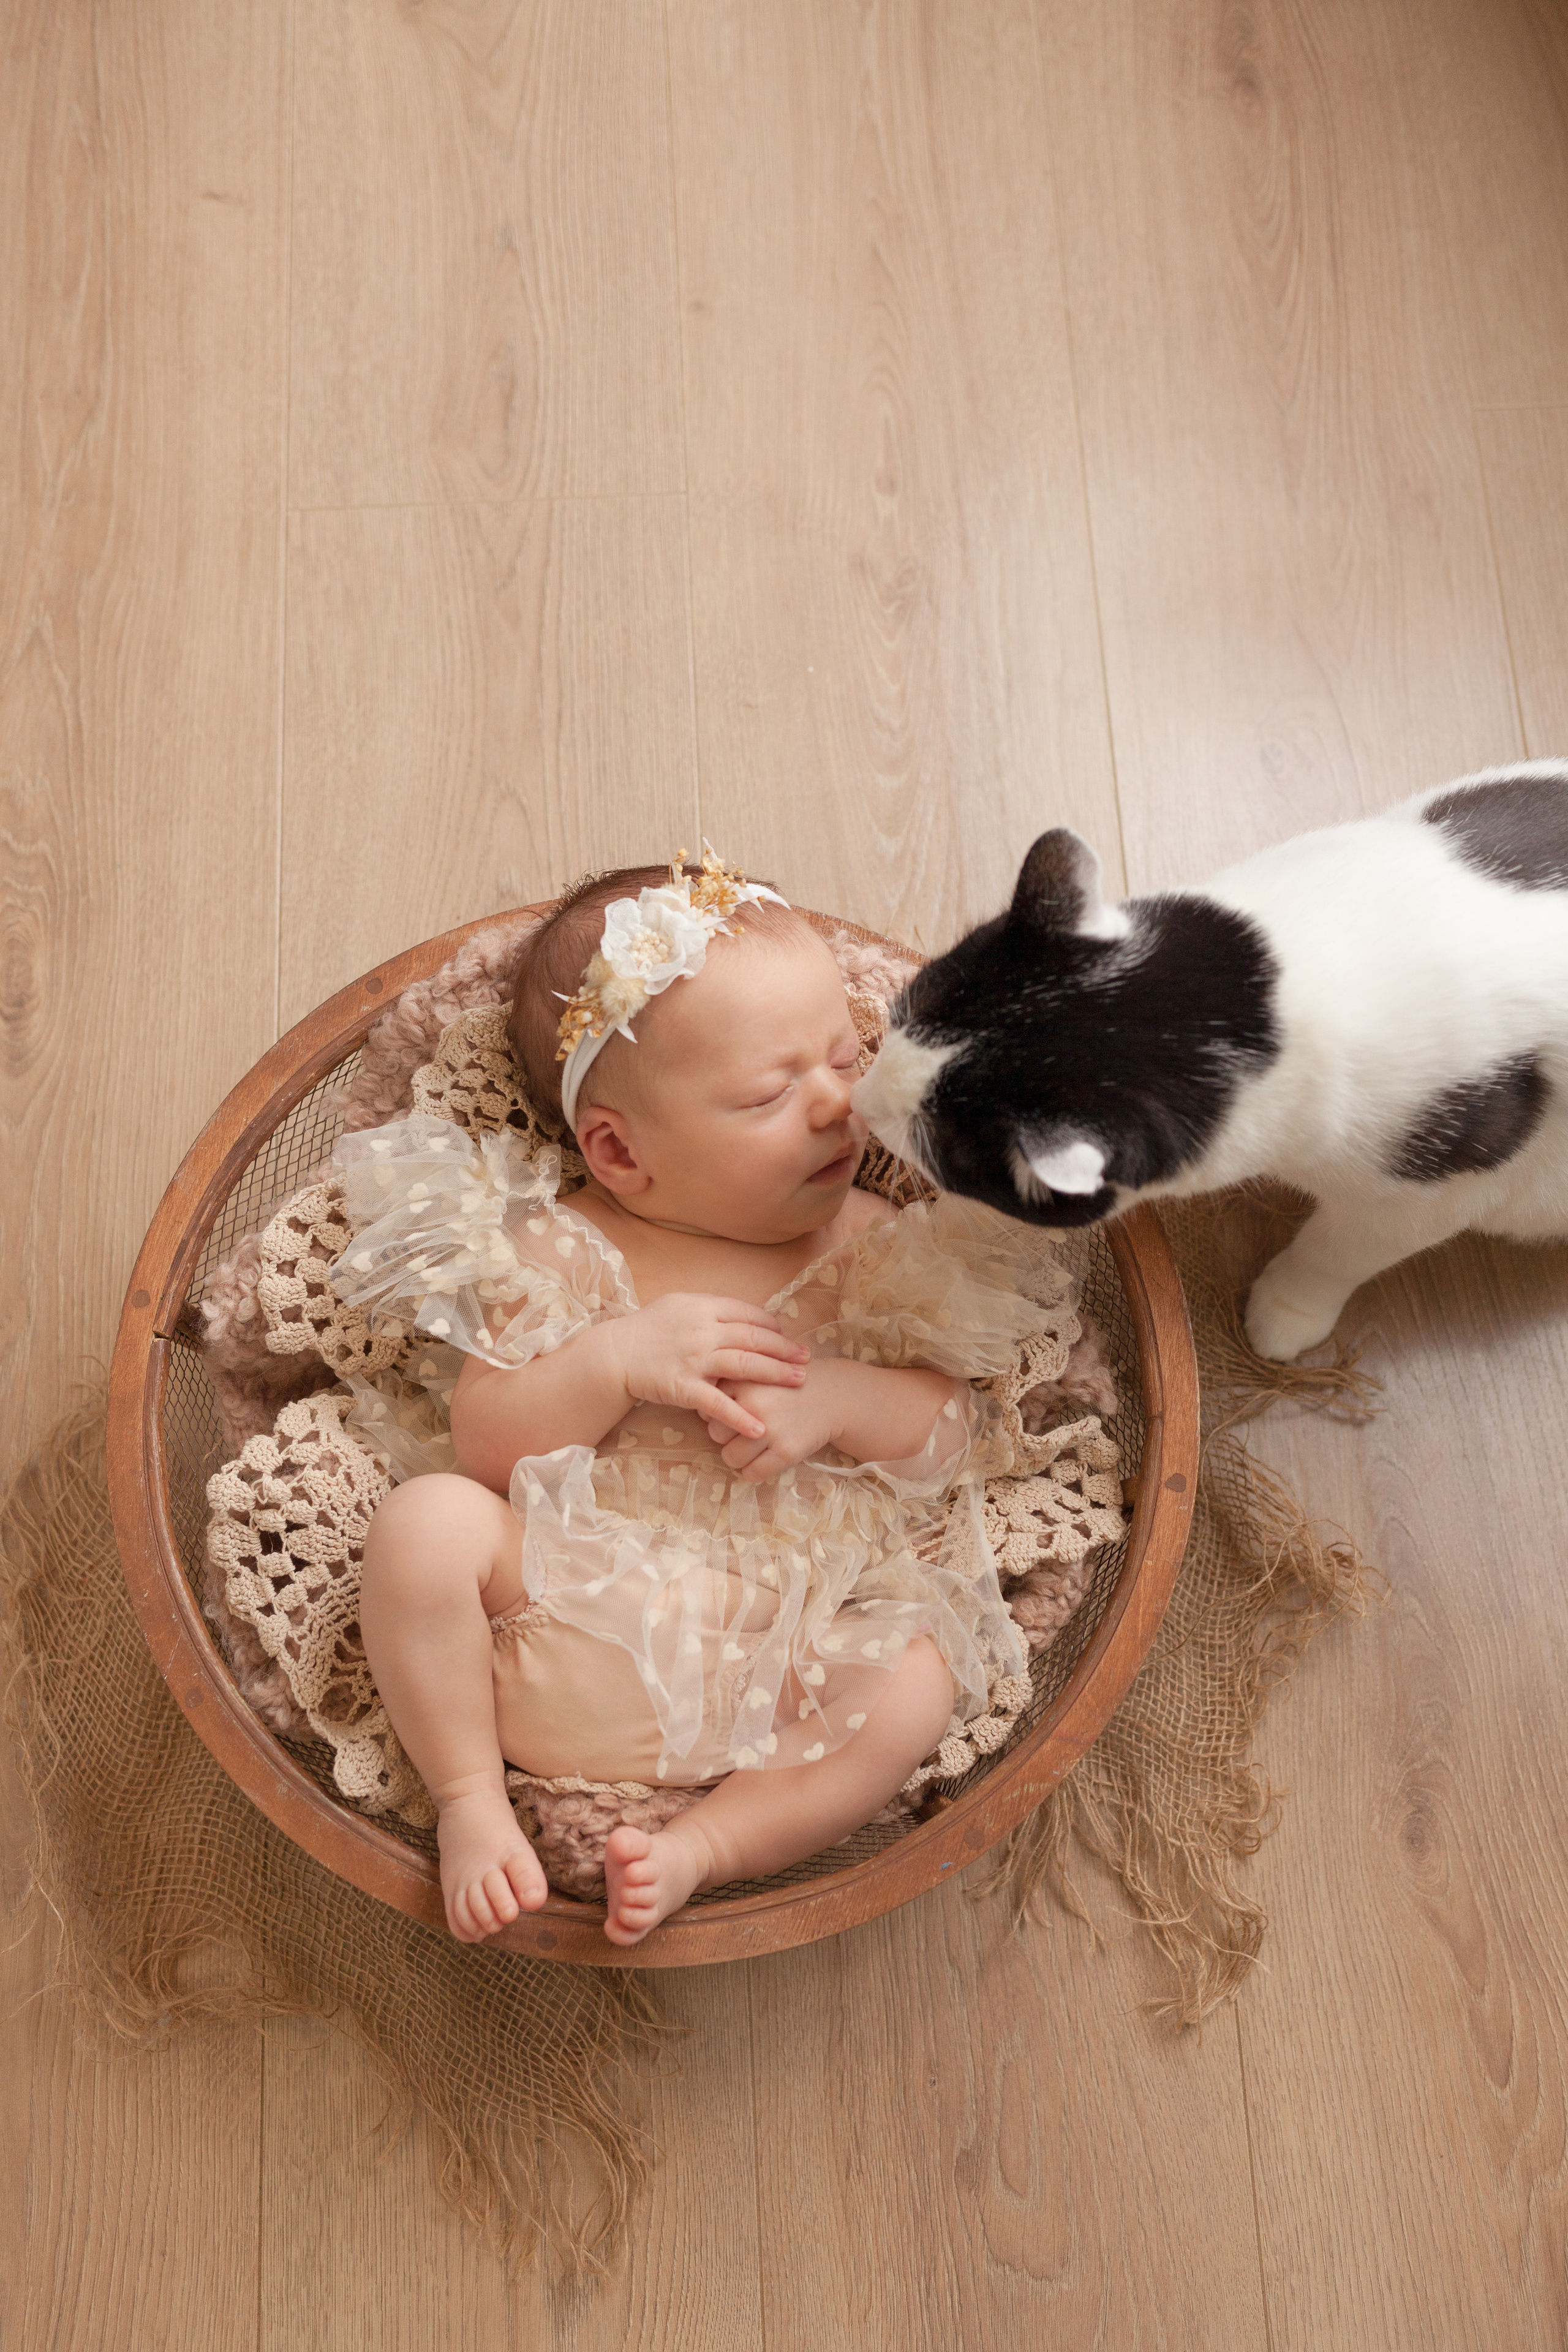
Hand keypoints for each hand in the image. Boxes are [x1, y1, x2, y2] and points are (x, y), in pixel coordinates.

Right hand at [607, 1293, 810, 1440]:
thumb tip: (739, 1313)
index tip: (787, 1334)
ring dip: (775, 1374)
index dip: (772, 1325)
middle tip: (807, 1357)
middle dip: (785, 1348)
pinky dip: (740, 1415)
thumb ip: (709, 1309)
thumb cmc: (646, 1329)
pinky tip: (761, 1426)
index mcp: (703, 1308)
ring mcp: (695, 1359)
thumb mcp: (678, 1305)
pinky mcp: (684, 1387)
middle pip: (754, 1338)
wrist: (614, 1353)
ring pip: (744, 1365)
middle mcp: (703, 1331)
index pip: (748, 1314)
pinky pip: (718, 1403)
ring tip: (800, 1381)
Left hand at [707, 1358, 966, 1480]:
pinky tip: (765, 1459)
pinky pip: (752, 1474)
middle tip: (746, 1430)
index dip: (718, 1412)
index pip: (708, 1406)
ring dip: (738, 1456)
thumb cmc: (790, 1383)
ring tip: (754, 1447)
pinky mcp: (786, 1452)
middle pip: (714, 1433)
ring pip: (730, 1458)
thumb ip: (731, 1380)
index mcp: (745, 1380)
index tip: (732, 1411)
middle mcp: (754, 1405)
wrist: (835, 1396)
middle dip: (726, 1435)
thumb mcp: (761, 1370)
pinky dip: (754, 1471)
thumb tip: (700, 1406)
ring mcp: (770, 1430)